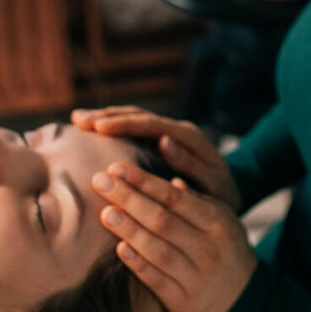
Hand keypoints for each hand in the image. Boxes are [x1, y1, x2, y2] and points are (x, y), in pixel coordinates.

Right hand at [72, 106, 241, 211]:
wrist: (232, 195)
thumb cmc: (223, 195)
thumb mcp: (213, 185)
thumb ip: (191, 165)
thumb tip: (164, 141)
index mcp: (190, 139)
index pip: (152, 125)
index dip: (124, 124)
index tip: (98, 127)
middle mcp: (178, 130)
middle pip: (140, 116)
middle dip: (108, 116)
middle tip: (78, 120)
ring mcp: (169, 134)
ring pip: (134, 118)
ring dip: (106, 118)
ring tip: (78, 120)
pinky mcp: (162, 141)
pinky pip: (135, 129)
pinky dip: (113, 128)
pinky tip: (92, 130)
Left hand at [92, 162, 256, 311]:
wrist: (246, 296)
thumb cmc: (224, 247)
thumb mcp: (221, 219)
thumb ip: (196, 201)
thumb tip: (169, 181)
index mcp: (218, 222)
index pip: (175, 198)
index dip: (144, 182)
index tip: (115, 168)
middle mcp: (209, 249)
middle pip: (163, 221)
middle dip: (129, 199)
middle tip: (99, 181)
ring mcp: (197, 278)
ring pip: (158, 251)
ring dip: (130, 231)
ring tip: (105, 213)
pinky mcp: (185, 301)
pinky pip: (157, 282)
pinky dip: (138, 264)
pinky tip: (120, 248)